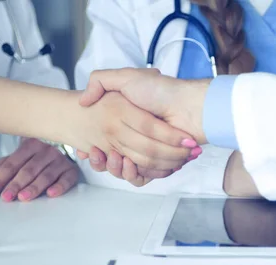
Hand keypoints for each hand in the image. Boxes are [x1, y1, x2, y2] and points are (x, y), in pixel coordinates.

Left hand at [0, 138, 78, 201]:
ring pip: (45, 175)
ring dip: (34, 187)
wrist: (63, 152)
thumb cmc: (36, 160)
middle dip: (16, 184)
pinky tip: (51, 194)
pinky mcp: (71, 171)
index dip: (0, 178)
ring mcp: (60, 161)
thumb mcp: (18, 160)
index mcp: (30, 145)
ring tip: (23, 197)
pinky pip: (66, 179)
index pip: (12, 164)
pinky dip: (59, 187)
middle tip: (7, 197)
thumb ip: (2, 168)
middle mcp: (46, 151)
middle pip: (28, 170)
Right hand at [76, 68, 202, 182]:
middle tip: (100, 153)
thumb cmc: (162, 90)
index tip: (88, 149)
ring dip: (117, 168)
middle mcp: (138, 137)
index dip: (95, 149)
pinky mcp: (161, 163)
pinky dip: (135, 174)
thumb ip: (100, 82)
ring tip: (115, 158)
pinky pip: (144, 176)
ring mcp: (150, 151)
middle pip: (115, 158)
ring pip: (126, 170)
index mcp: (128, 121)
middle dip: (105, 160)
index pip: (105, 141)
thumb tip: (83, 101)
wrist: (191, 105)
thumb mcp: (126, 77)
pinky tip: (128, 165)